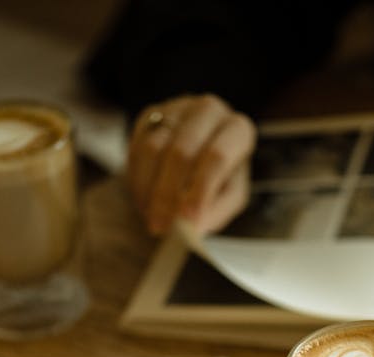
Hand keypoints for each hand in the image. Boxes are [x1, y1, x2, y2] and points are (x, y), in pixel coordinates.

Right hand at [127, 94, 256, 235]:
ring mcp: (177, 109)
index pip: (216, 157)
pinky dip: (137, 180)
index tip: (188, 220)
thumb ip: (215, 212)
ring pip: (153, 148)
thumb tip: (192, 228)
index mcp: (237, 130)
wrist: (200, 158)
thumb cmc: (221, 178)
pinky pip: (136, 147)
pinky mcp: (150, 115)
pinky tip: (144, 200)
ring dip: (148, 190)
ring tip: (150, 217)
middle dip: (168, 195)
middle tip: (161, 226)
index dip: (200, 190)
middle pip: (181, 151)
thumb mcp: (229, 198)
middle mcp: (209, 111)